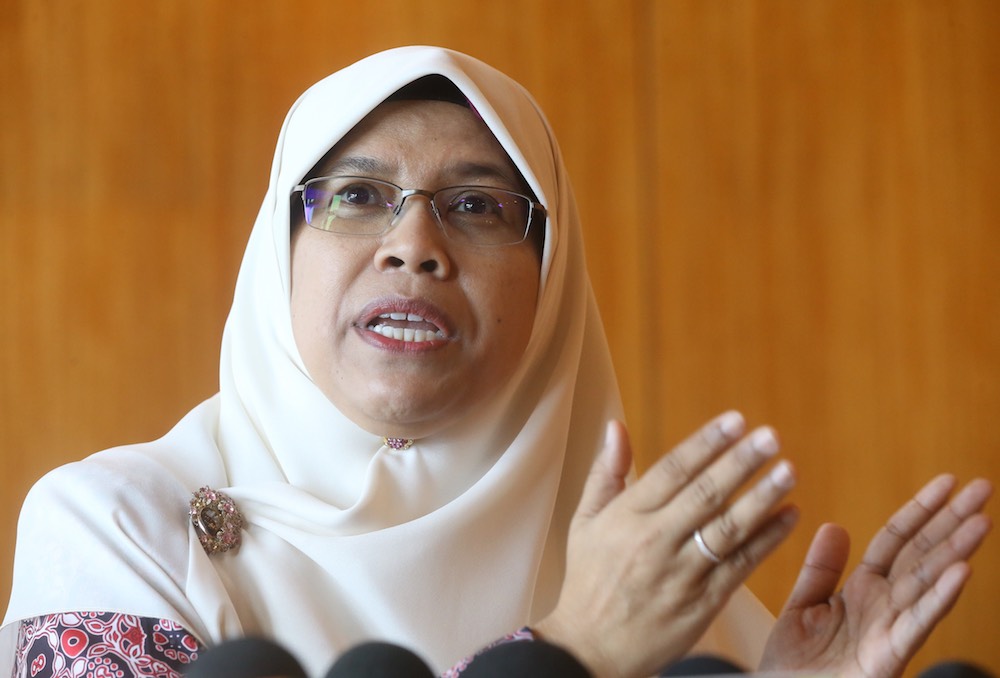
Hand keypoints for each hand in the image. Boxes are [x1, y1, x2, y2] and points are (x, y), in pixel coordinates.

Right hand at [535, 412, 798, 677]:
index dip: (706, 443)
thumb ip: (607, 473)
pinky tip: (789, 516)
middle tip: (771, 436)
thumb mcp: (585, 523)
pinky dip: (767, 540)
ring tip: (788, 471)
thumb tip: (617, 426)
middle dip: (741, 462)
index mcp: (626, 517)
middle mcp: (654, 542)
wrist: (590, 649)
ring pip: (727, 529)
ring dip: (762, 498)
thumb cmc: (589, 580)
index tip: (735, 421)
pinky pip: (740, 566)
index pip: (672, 470)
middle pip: (705, 494)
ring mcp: (680, 574)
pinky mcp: (701, 603)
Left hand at [759, 475, 992, 677]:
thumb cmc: (793, 667)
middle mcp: (882, 608)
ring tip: (982, 520)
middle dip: (952, 521)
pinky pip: (915, 624)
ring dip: (955, 551)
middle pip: (922, 556)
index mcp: (862, 592)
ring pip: (927, 585)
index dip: (921, 511)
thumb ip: (822, 569)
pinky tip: (961, 571)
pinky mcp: (886, 659)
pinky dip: (938, 598)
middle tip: (983, 487)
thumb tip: (835, 525)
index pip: (897, 542)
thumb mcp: (802, 607)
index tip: (947, 481)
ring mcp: (888, 633)